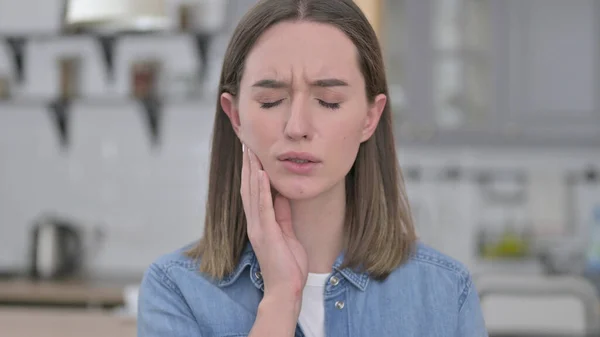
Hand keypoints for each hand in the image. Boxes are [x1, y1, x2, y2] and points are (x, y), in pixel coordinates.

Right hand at [240, 145, 307, 308]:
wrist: (286, 289)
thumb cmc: (288, 265)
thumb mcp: (287, 233)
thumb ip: (282, 214)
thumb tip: (282, 195)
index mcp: (259, 223)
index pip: (252, 192)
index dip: (251, 171)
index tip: (251, 153)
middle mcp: (254, 223)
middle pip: (247, 188)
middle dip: (247, 165)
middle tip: (246, 144)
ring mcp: (258, 228)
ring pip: (251, 193)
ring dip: (251, 171)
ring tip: (250, 151)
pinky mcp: (267, 233)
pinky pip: (263, 207)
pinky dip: (261, 189)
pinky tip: (261, 174)